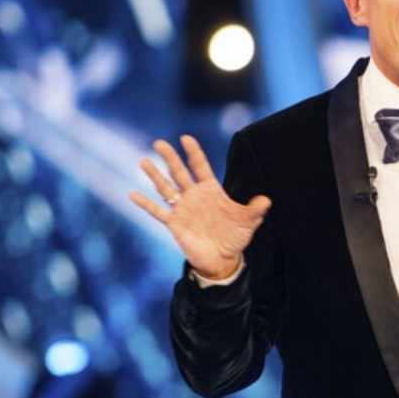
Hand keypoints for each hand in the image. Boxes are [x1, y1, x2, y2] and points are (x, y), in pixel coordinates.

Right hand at [128, 135, 270, 278]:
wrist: (223, 259)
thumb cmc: (235, 237)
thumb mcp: (247, 222)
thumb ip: (255, 209)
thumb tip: (266, 200)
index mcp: (211, 191)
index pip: (200, 167)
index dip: (194, 152)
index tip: (185, 138)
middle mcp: (194, 196)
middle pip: (179, 172)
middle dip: (170, 158)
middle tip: (159, 143)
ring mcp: (182, 209)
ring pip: (166, 188)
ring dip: (155, 175)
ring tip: (143, 161)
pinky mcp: (174, 223)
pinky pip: (157, 212)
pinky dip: (145, 204)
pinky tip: (132, 194)